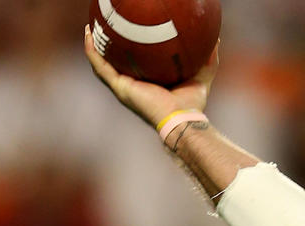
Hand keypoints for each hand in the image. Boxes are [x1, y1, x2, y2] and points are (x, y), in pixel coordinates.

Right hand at [83, 25, 217, 127]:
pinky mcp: (120, 87)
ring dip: (94, 46)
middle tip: (104, 27)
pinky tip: (88, 35)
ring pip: (102, 63)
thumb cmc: (192, 104)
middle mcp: (133, 84)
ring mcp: (123, 87)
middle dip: (108, 45)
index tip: (128, 33)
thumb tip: (216, 40)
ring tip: (89, 28)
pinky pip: (101, 66)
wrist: (181, 119)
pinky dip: (93, 51)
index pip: (136, 63)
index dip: (130, 50)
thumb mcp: (201, 75)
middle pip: (116, 62)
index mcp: (148, 83)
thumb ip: (208, 58)